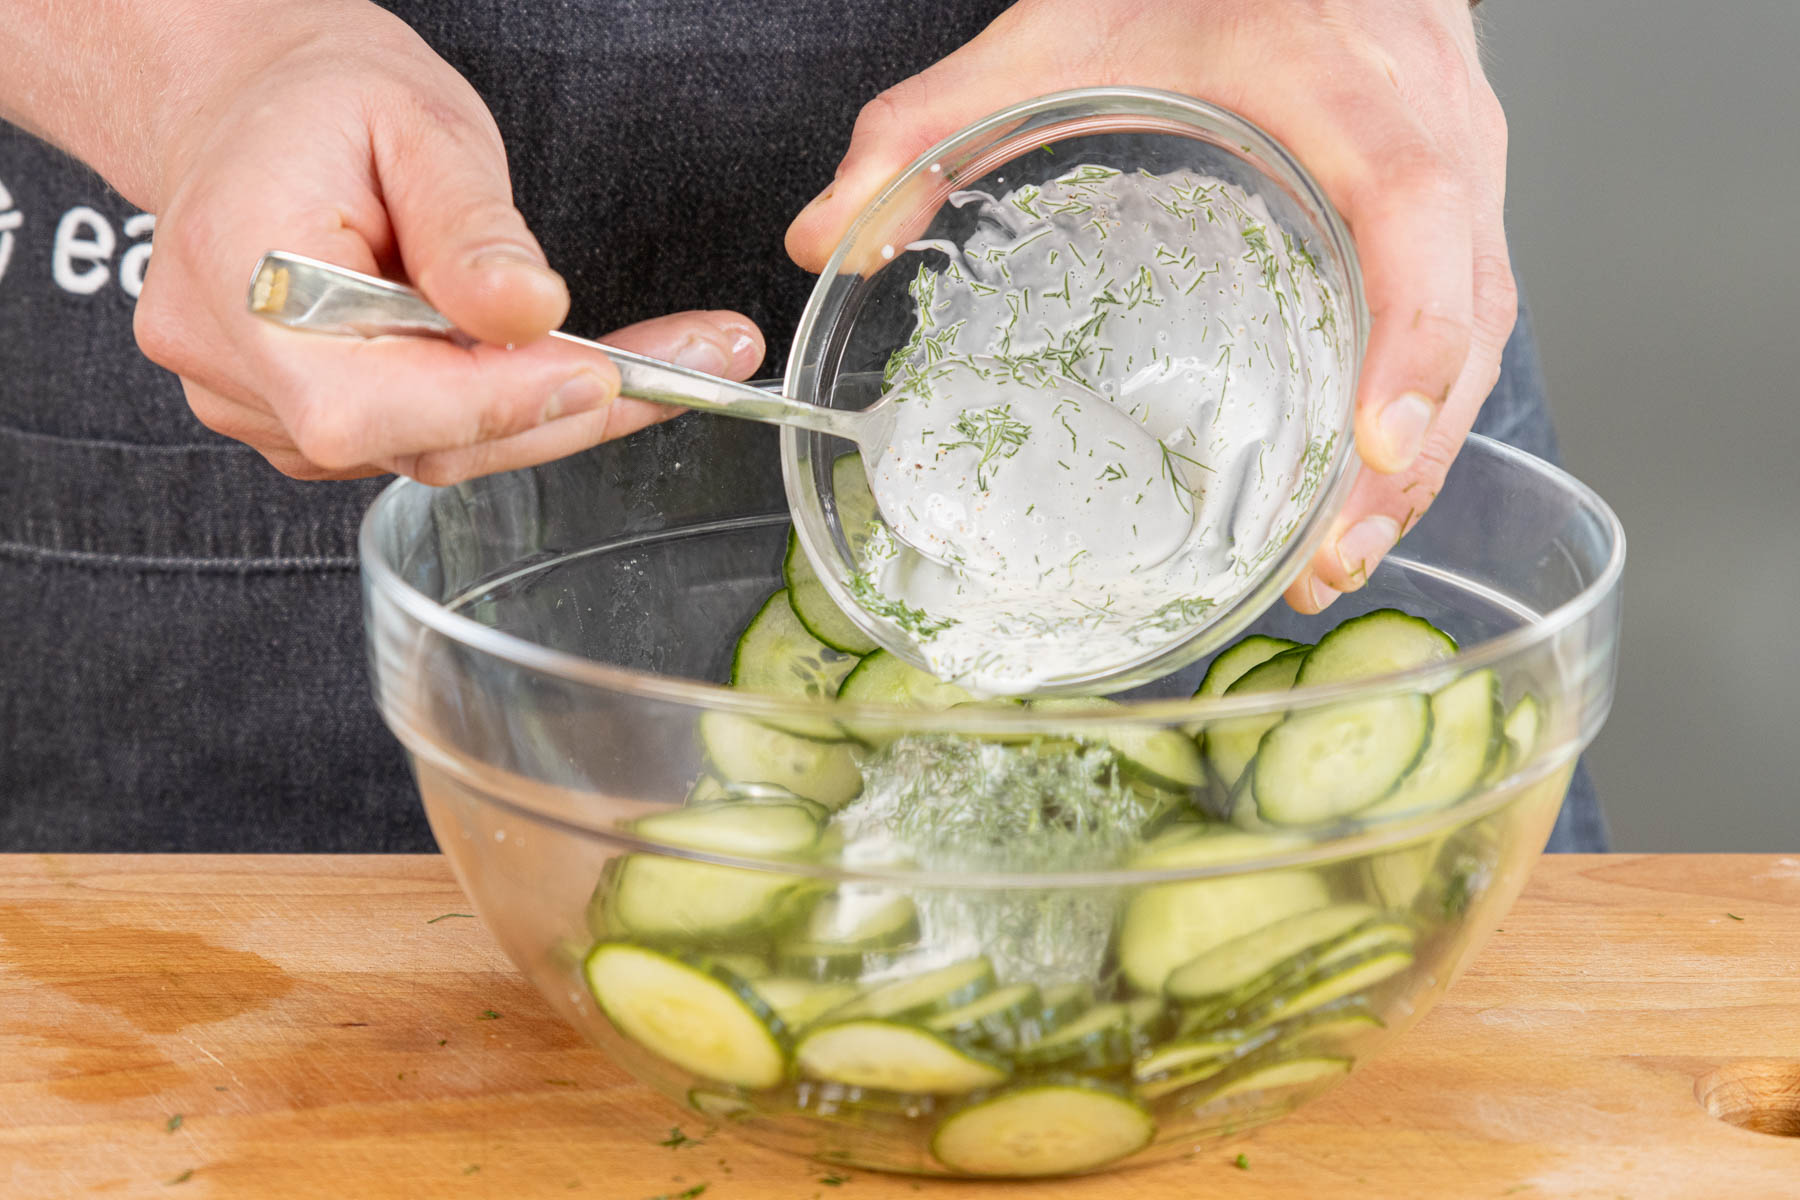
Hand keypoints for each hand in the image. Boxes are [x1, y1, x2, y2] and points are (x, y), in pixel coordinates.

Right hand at [133, 3, 763, 483]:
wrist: (251, 109)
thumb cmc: (321, 104)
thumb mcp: (416, 127)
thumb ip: (471, 228)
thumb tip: (532, 311)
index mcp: (240, 283)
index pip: (372, 399)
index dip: (500, 402)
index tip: (609, 375)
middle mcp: (235, 366)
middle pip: (422, 441)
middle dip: (566, 410)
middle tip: (696, 367)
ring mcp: (261, 407)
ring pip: (435, 451)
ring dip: (552, 411)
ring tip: (665, 361)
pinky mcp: (304, 423)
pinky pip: (423, 439)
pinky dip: (508, 408)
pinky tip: (576, 367)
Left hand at [785, 0, 1512, 611]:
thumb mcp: (1057, 30)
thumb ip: (930, 123)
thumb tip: (829, 235)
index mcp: (1352, 92)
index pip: (1416, 213)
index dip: (1412, 333)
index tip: (1371, 442)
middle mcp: (1438, 142)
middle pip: (1466, 312)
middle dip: (1408, 453)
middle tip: (1327, 559)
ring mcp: (1464, 181)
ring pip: (1479, 338)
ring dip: (1417, 464)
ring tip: (1332, 563)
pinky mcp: (1455, 216)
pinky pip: (1464, 328)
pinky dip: (1419, 420)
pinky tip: (1354, 496)